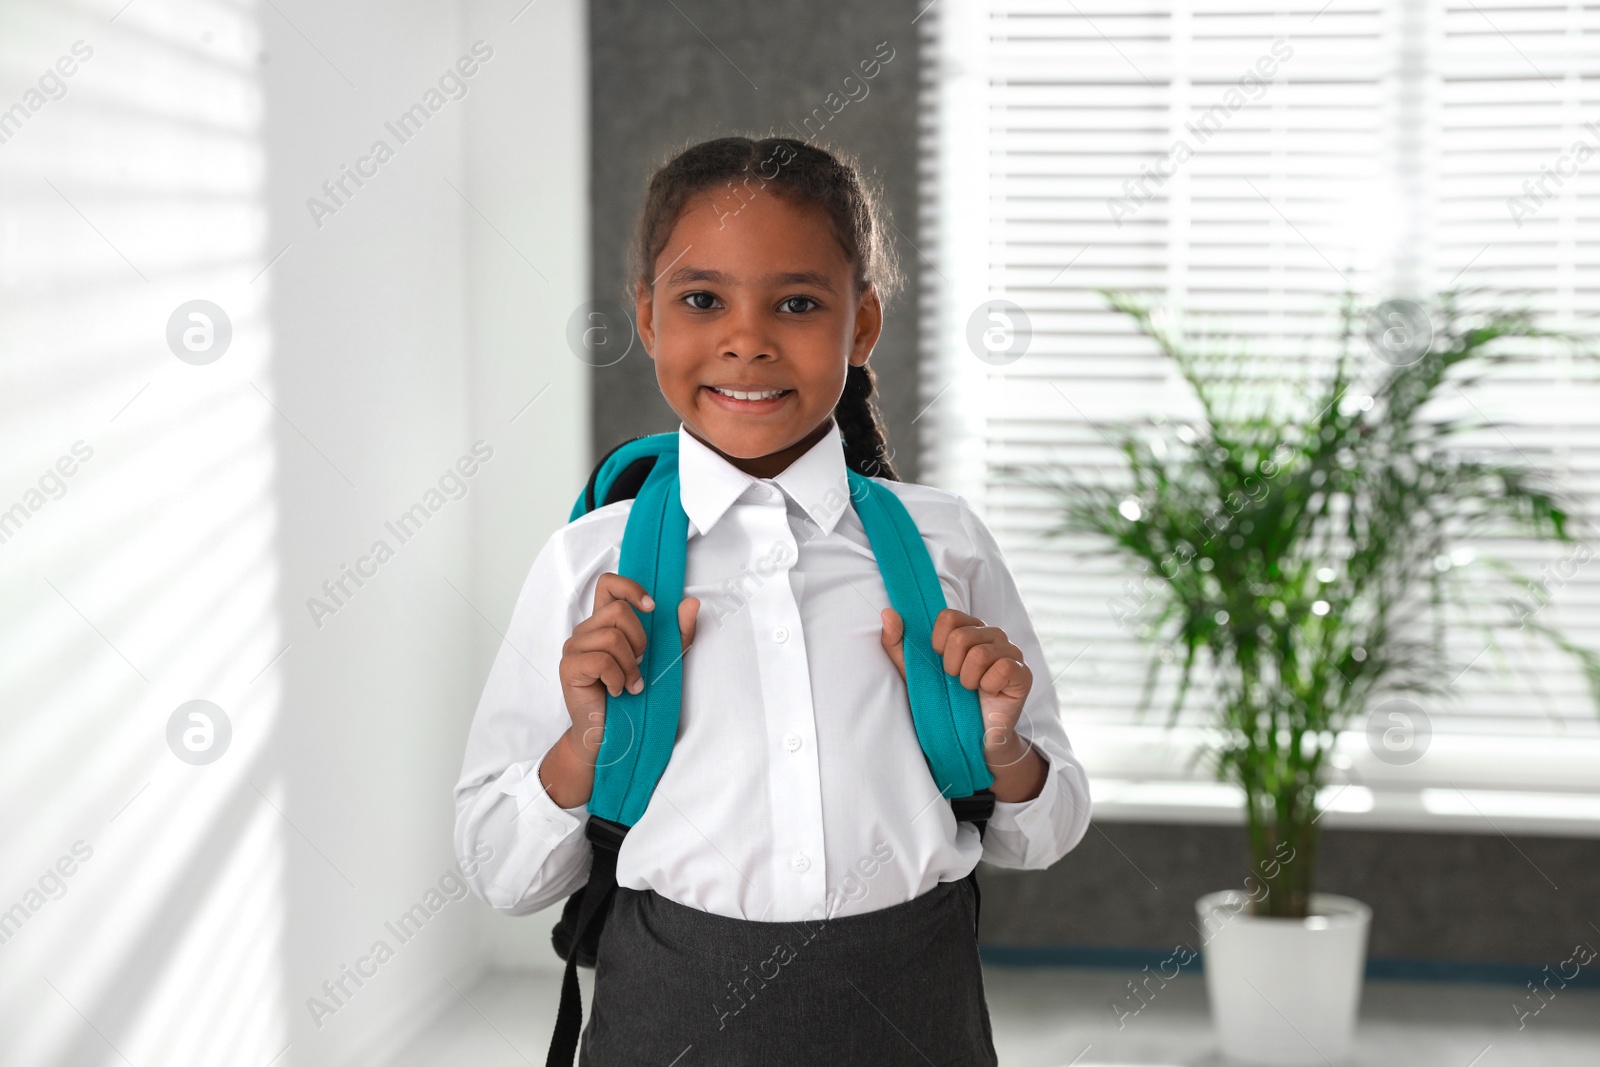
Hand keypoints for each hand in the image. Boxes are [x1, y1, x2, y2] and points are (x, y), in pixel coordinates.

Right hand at [558, 572, 698, 762]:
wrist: (616, 735)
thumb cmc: (637, 697)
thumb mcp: (666, 661)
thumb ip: (678, 633)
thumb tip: (691, 603)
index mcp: (604, 623)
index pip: (608, 584)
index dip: (630, 587)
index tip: (652, 607)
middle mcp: (586, 631)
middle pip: (618, 611)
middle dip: (639, 640)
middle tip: (639, 664)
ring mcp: (574, 648)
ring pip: (611, 636)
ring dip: (630, 665)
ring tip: (629, 683)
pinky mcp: (569, 668)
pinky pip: (601, 660)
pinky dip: (617, 678)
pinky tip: (617, 691)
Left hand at [880, 606, 1046, 800]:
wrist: (967, 738)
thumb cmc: (942, 701)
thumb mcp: (913, 673)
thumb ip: (898, 643)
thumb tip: (887, 613)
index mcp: (968, 629)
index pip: (949, 617)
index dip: (937, 642)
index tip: (938, 661)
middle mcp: (992, 635)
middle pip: (962, 636)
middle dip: (951, 665)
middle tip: (956, 681)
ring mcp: (1011, 652)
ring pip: (981, 653)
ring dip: (968, 679)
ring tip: (970, 689)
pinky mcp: (1023, 673)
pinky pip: (1003, 668)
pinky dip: (988, 686)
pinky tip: (988, 693)